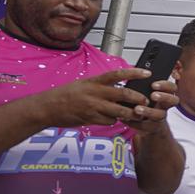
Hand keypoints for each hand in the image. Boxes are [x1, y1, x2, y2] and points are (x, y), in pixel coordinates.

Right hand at [35, 68, 151, 127]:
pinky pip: (109, 120)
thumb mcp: (84, 84)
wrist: (46, 107)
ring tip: (137, 113)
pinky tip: (114, 119)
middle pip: (123, 93)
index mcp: (94, 81)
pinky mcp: (90, 118)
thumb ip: (101, 86)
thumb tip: (120, 89)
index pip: (118, 74)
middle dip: (138, 98)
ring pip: (120, 110)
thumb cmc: (66, 95)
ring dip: (130, 113)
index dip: (134, 73)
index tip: (147, 73)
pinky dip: (115, 120)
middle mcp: (94, 92)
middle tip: (146, 101)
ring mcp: (92, 106)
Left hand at [124, 78, 176, 133]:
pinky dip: (135, 122)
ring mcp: (159, 117)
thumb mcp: (144, 93)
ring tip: (137, 109)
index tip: (154, 84)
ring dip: (149, 111)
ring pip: (160, 115)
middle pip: (174, 100)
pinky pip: (146, 126)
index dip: (165, 85)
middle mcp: (165, 106)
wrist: (146, 126)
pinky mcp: (152, 128)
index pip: (172, 88)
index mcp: (164, 94)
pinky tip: (126, 119)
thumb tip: (133, 74)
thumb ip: (142, 85)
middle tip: (153, 95)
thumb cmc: (144, 104)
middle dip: (164, 96)